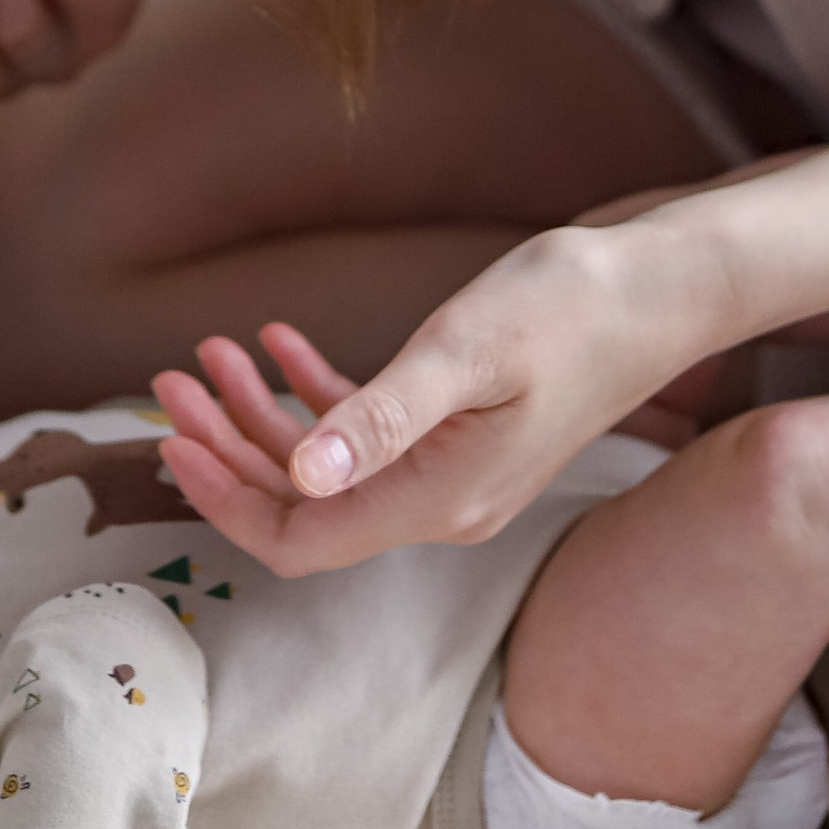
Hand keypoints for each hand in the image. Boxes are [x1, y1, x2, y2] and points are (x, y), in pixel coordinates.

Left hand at [150, 218, 670, 572]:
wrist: (659, 290)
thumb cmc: (570, 307)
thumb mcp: (466, 351)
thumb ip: (382, 417)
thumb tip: (303, 471)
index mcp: (439, 500)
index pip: (302, 538)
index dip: (227, 499)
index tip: (171, 440)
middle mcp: (442, 505)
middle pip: (304, 506)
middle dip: (227, 449)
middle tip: (169, 382)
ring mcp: (453, 474)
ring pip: (328, 467)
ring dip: (261, 416)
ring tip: (208, 352)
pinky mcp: (463, 437)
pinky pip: (366, 435)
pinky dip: (315, 393)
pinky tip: (277, 342)